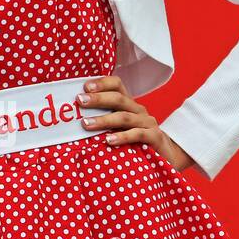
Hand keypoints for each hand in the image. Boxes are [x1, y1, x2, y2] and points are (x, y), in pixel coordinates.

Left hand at [76, 75, 192, 172]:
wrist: (166, 156)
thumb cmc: (134, 140)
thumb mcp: (117, 127)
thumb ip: (101, 120)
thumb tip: (72, 118)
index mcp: (127, 103)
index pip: (117, 84)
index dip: (102, 82)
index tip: (85, 86)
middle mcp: (138, 109)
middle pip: (118, 98)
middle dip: (98, 99)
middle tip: (79, 101)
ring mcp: (148, 123)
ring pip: (125, 117)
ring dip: (104, 120)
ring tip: (86, 124)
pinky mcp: (155, 138)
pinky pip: (138, 135)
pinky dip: (122, 137)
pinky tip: (108, 141)